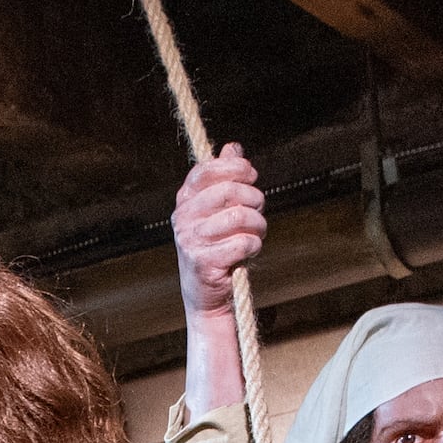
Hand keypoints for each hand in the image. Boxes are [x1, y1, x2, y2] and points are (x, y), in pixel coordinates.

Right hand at [172, 144, 266, 322]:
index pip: (207, 170)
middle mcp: (183, 218)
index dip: (235, 168)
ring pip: (240, 217)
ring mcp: (191, 241)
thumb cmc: (217, 246)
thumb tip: (232, 148)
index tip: (252, 175)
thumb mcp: (218, 209)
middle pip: (229, 191)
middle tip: (259, 210)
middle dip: (254, 199)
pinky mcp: (203, 262)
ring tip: (257, 233)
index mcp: (185, 200)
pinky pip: (243, 243)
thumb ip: (224, 177)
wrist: (206, 294)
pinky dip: (254, 246)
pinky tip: (248, 252)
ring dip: (258, 225)